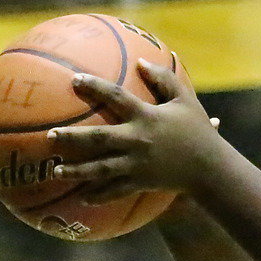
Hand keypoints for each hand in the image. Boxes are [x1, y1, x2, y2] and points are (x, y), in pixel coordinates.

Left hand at [48, 58, 221, 202]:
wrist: (210, 169)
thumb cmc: (198, 132)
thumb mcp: (186, 101)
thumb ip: (164, 79)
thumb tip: (141, 62)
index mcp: (146, 117)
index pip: (116, 98)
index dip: (95, 87)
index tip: (75, 79)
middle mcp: (137, 141)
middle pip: (98, 139)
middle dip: (72, 138)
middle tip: (50, 135)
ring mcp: (137, 165)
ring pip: (101, 169)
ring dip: (77, 170)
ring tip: (55, 170)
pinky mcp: (141, 182)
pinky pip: (115, 190)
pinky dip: (98, 196)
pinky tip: (81, 198)